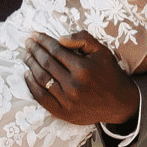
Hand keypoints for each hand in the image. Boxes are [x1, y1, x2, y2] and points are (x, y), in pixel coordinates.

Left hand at [23, 32, 137, 127]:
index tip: (34, 35)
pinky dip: (31, 85)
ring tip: (26, 55)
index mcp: (83, 69)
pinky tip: (27, 75)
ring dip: (31, 65)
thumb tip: (60, 38)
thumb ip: (83, 39)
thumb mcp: (102, 52)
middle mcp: (74, 85)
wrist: (119, 104)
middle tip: (27, 43)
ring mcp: (67, 100)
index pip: (56, 50)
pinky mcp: (63, 112)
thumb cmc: (110, 74)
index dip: (43, 41)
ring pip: (42, 79)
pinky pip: (41, 97)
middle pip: (46, 63)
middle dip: (35, 50)